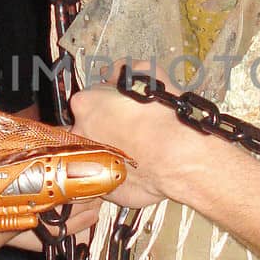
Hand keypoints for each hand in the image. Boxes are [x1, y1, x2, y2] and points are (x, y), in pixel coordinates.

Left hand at [70, 63, 193, 209]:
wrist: (177, 156)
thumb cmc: (164, 117)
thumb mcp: (147, 75)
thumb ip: (123, 69)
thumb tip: (113, 72)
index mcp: (86, 105)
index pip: (88, 101)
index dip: (106, 104)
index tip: (120, 109)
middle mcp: (82, 134)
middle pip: (87, 129)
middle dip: (104, 130)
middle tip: (130, 132)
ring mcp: (89, 164)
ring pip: (94, 156)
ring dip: (108, 154)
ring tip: (136, 154)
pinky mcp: (102, 189)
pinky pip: (106, 180)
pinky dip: (118, 176)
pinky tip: (137, 173)